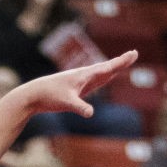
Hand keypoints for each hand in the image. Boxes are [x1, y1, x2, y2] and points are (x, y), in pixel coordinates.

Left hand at [14, 51, 137, 117]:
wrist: (33, 95)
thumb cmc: (49, 96)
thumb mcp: (65, 103)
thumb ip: (79, 107)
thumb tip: (91, 113)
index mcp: (84, 75)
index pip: (107, 68)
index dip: (121, 62)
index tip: (133, 53)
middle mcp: (84, 75)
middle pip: (107, 68)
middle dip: (121, 62)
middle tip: (134, 53)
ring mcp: (80, 81)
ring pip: (101, 73)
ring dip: (114, 67)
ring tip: (124, 61)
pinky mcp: (76, 88)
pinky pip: (94, 80)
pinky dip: (104, 76)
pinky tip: (107, 76)